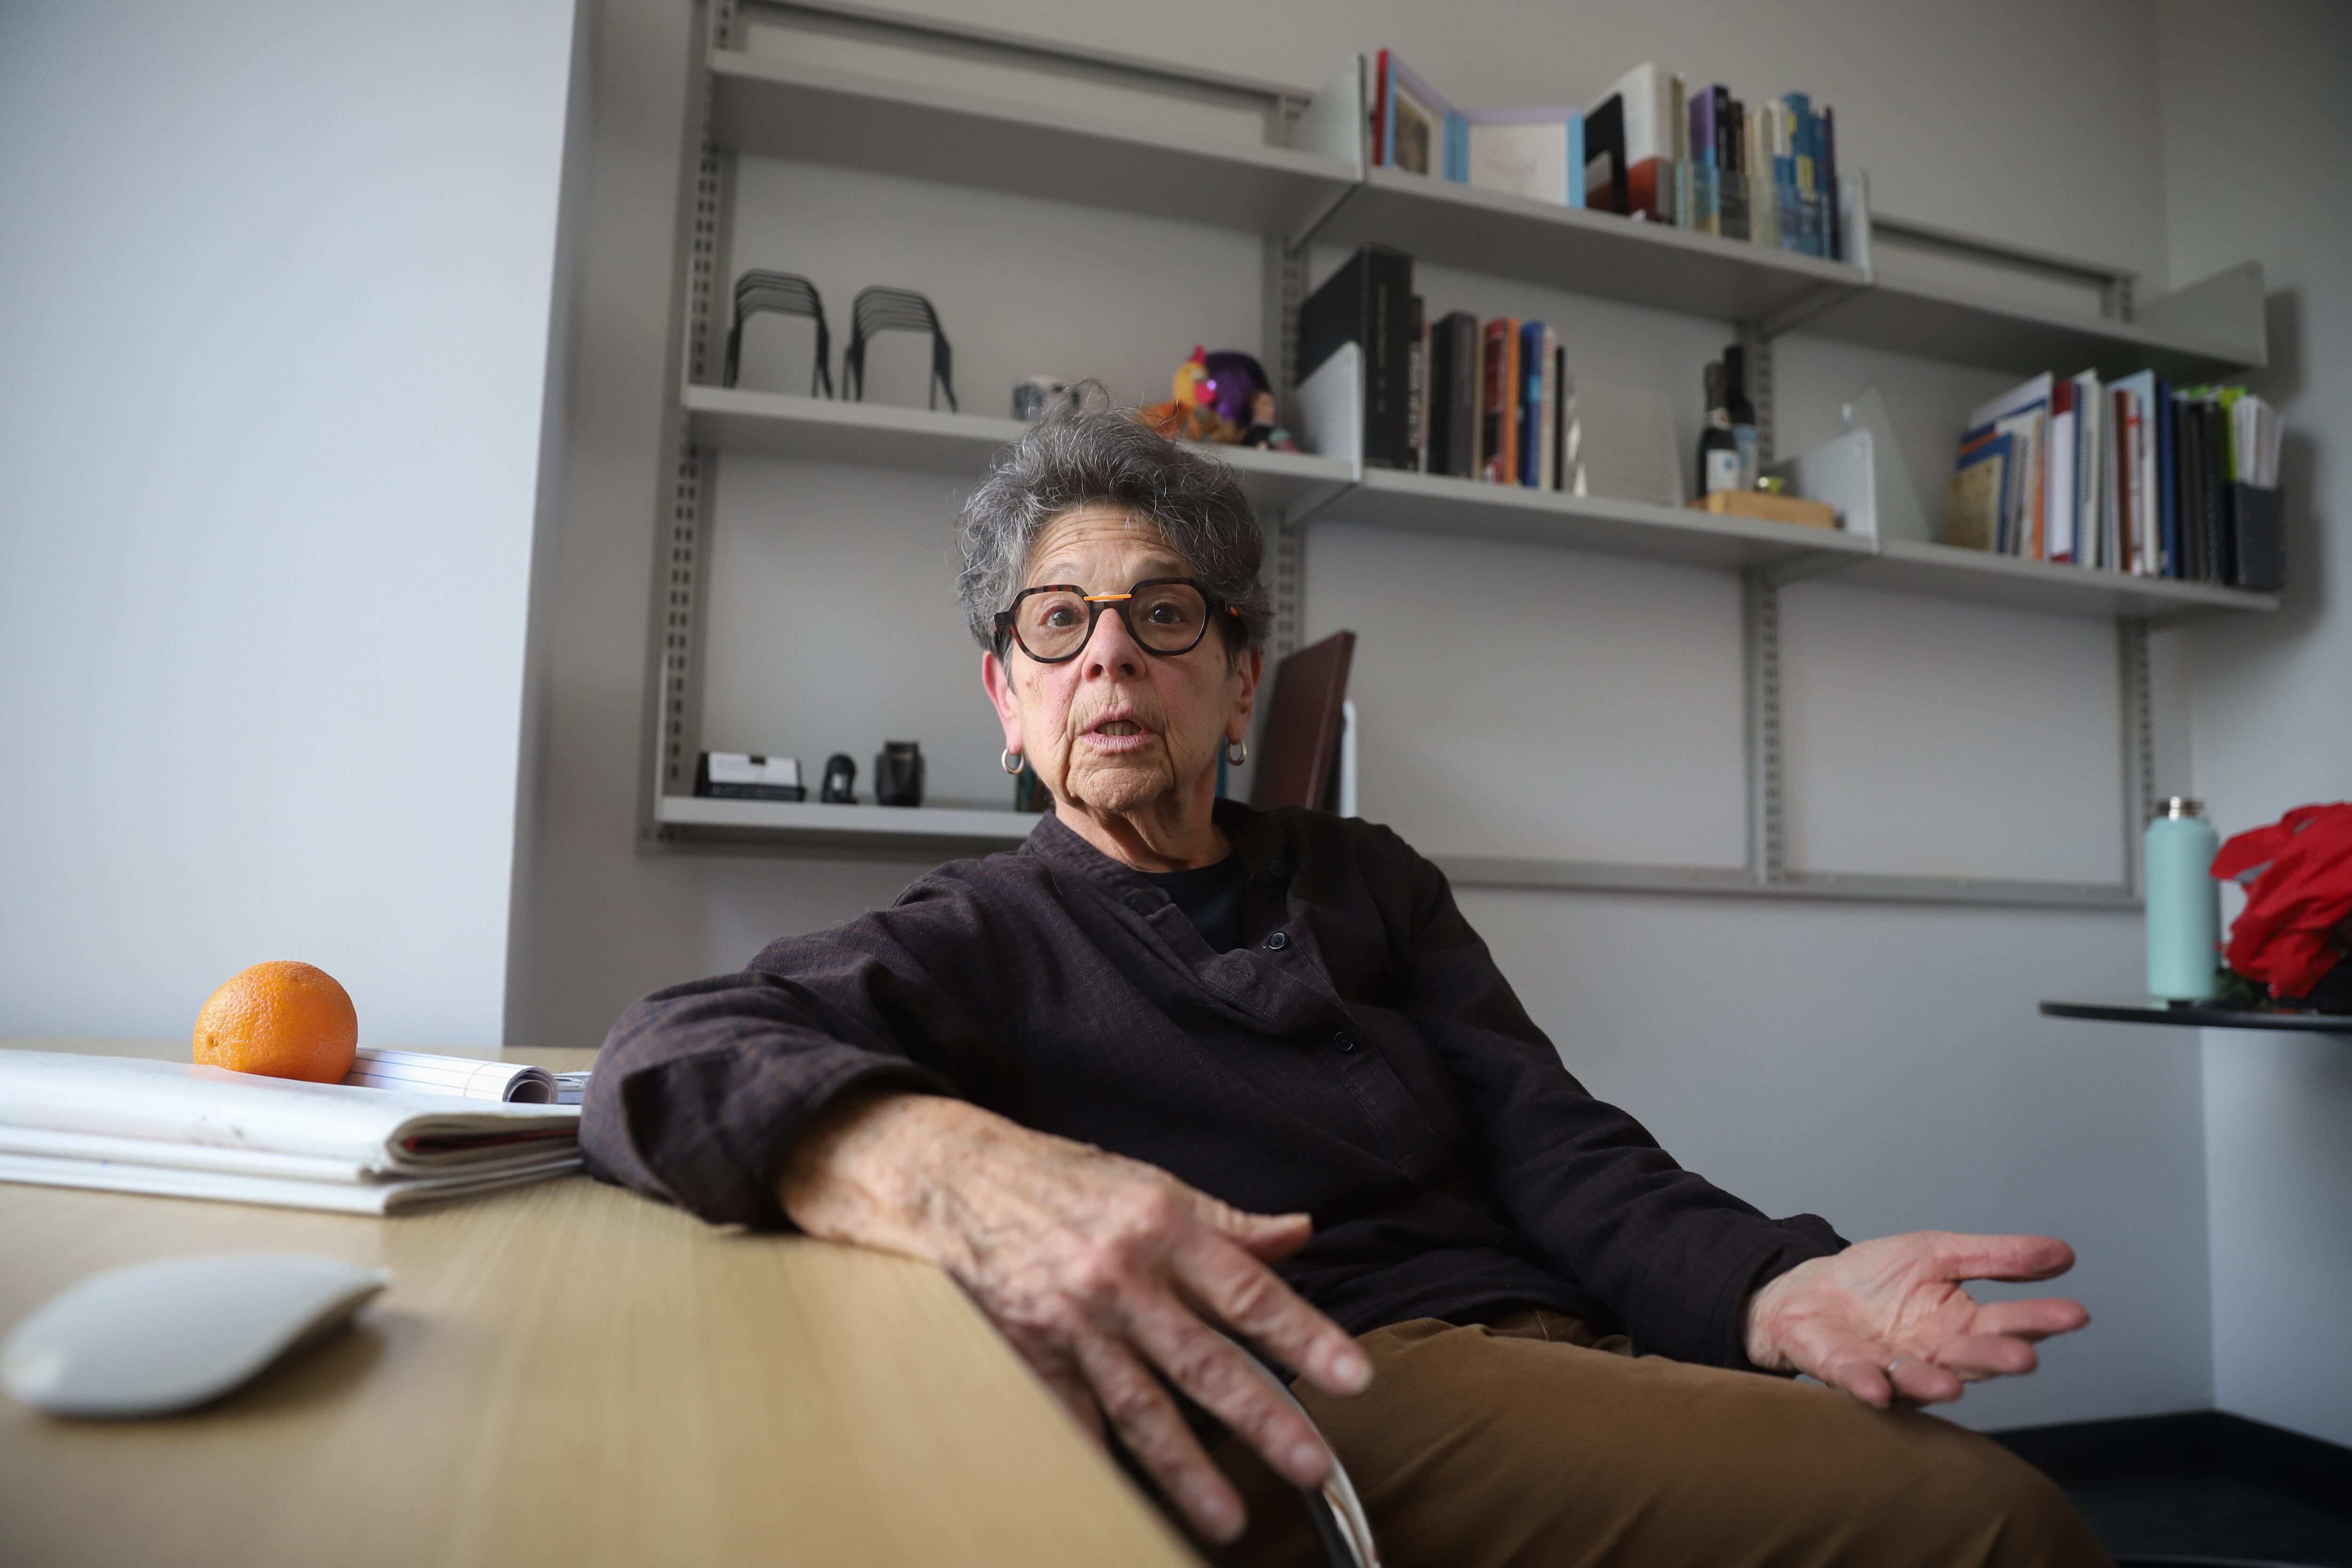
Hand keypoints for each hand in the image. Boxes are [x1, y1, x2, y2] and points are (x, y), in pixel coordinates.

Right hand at [777, 1092, 1371, 1543]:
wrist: (957, 1181)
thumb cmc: (1062, 1183)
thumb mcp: (1153, 1185)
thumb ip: (1229, 1223)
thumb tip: (1298, 1234)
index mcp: (1163, 1228)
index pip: (1248, 1290)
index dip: (1304, 1335)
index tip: (1350, 1376)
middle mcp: (1123, 1278)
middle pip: (1203, 1360)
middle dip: (1260, 1417)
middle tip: (1310, 1465)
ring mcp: (1074, 1323)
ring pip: (1142, 1406)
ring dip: (1188, 1470)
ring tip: (1230, 1519)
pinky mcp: (1032, 1354)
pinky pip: (1074, 1420)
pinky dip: (1100, 1463)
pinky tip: (1130, 1504)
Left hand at [1743, 1231, 2089, 1407]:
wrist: (1808, 1290)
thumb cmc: (1877, 1278)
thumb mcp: (1938, 1253)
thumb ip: (1997, 1258)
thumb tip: (2064, 1253)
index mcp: (1962, 1326)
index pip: (2009, 1324)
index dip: (2041, 1321)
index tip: (2075, 1313)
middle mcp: (1934, 1355)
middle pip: (1971, 1358)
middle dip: (1996, 1359)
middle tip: (2025, 1357)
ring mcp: (1891, 1367)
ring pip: (1920, 1380)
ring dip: (1936, 1383)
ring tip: (1953, 1384)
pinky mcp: (1846, 1371)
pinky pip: (1860, 1382)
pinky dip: (1870, 1386)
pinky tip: (1879, 1388)